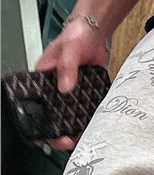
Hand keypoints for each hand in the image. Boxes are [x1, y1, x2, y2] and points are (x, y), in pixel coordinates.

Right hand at [33, 21, 109, 151]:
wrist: (96, 33)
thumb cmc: (77, 35)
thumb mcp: (70, 48)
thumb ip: (68, 67)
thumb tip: (65, 87)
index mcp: (44, 78)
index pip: (36, 105)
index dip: (39, 123)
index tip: (46, 135)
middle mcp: (56, 89)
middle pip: (53, 118)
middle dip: (59, 134)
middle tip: (68, 141)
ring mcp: (71, 94)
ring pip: (69, 119)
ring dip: (75, 131)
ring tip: (82, 139)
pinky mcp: (85, 95)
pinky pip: (85, 113)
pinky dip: (88, 122)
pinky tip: (93, 129)